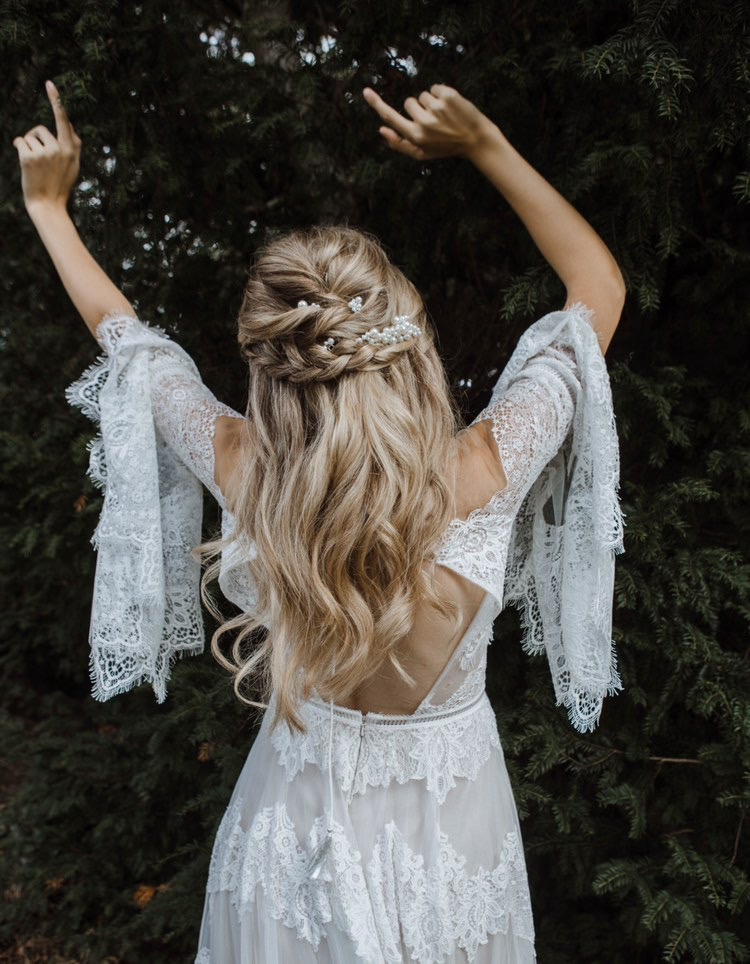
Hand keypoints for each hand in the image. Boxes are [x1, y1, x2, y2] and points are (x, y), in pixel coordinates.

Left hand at [12, 80, 81, 211]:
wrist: (48, 204)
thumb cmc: (60, 184)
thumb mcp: (73, 165)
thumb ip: (72, 144)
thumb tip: (69, 124)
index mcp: (71, 149)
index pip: (62, 120)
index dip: (55, 100)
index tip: (49, 83)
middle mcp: (59, 148)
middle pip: (41, 130)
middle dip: (36, 139)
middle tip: (40, 161)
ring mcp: (44, 153)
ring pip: (30, 136)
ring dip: (28, 147)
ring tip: (35, 165)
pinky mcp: (29, 157)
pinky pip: (20, 142)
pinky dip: (19, 149)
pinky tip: (25, 163)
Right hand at [362, 83, 492, 160]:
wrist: (476, 140)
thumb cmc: (446, 148)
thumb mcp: (423, 153)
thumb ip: (400, 144)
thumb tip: (381, 130)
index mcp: (416, 137)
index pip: (390, 116)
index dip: (377, 104)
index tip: (366, 92)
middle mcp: (424, 122)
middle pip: (408, 102)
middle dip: (417, 107)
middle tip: (435, 121)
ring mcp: (436, 108)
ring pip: (423, 95)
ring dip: (432, 102)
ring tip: (446, 116)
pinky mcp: (448, 96)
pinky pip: (435, 87)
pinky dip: (442, 94)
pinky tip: (452, 107)